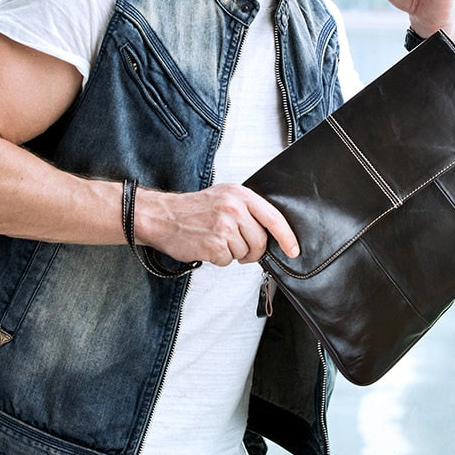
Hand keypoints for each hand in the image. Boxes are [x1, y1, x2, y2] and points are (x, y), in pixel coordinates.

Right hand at [135, 184, 299, 266]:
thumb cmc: (192, 210)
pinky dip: (219, 259)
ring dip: (233, 253)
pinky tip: (207, 247)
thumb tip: (271, 232)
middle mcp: (234, 208)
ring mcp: (224, 227)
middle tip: (239, 248)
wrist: (161, 216)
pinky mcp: (214, 244)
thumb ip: (247, 209)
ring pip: (245, 252)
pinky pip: (228, 260)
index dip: (287, 237)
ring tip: (216, 240)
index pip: (273, 218)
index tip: (293, 249)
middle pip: (261, 241)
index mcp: (240, 194)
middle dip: (254, 251)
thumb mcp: (223, 197)